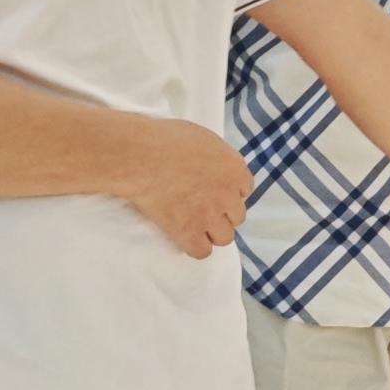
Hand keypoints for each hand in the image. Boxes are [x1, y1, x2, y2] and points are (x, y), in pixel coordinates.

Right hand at [117, 119, 250, 258]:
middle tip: (202, 208)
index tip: (215, 191)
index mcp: (235, 169)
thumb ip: (216, 157)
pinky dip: (194, 247)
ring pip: (224, 238)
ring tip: (194, 225)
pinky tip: (184, 237)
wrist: (143, 156)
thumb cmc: (166, 139)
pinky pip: (202, 251)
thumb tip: (211, 165)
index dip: (229, 192)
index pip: (245, 190)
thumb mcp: (203, 138)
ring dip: (212, 233)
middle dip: (223, 214)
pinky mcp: (189, 232)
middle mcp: (228, 195)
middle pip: (237, 216)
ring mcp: (210, 216)